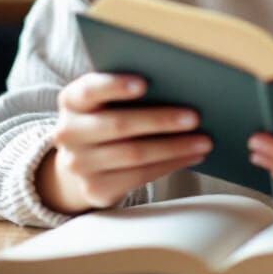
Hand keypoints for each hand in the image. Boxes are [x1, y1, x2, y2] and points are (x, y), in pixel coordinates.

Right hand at [36, 73, 213, 214]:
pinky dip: (170, 165)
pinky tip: (192, 156)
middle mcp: (68, 133)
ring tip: (204, 141)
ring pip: (134, 154)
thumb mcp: (105, 99)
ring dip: (174, 148)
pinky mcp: (95, 190)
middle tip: (195, 117)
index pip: (89, 90)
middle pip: (118, 125)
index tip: (145, 83)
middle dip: (160, 121)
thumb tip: (179, 84)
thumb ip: (127, 89)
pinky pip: (139, 176)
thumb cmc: (106, 116)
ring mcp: (79, 165)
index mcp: (71, 101)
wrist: (80, 161)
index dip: (115, 86)